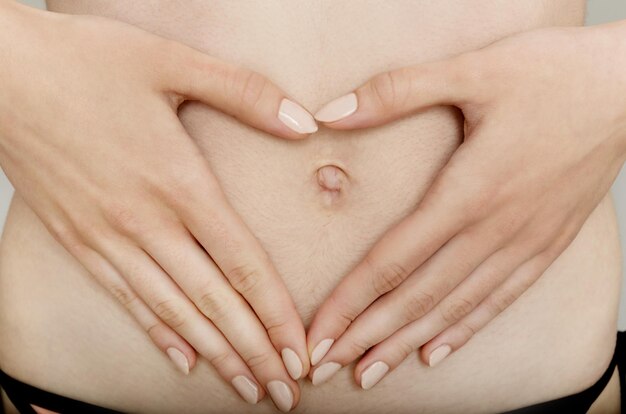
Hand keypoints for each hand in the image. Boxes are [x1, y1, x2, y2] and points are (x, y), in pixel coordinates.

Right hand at [0, 3, 317, 409]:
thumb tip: (305, 124)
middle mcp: (147, 222)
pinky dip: (158, 334)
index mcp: (179, 182)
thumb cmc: (87, 62)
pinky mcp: (78, 240)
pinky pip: (125, 299)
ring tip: (246, 389)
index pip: (242, 265)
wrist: (2, 72)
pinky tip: (182, 361)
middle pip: (214, 303)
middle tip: (285, 393)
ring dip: (215, 357)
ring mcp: (108, 237)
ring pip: (173, 312)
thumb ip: (245, 93)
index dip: (276, 316)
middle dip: (254, 354)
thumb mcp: (174, 62)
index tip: (300, 354)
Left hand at [306, 23, 625, 387]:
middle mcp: (495, 228)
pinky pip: (501, 299)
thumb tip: (330, 112)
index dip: (350, 302)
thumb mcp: (472, 69)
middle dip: (368, 337)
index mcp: (469, 190)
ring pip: (455, 307)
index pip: (393, 260)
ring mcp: (525, 241)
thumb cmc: (554, 73)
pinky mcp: (549, 243)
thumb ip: (396, 91)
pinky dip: (465, 329)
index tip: (319, 337)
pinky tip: (438, 351)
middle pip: (418, 296)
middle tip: (328, 368)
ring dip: (407, 344)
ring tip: (371, 373)